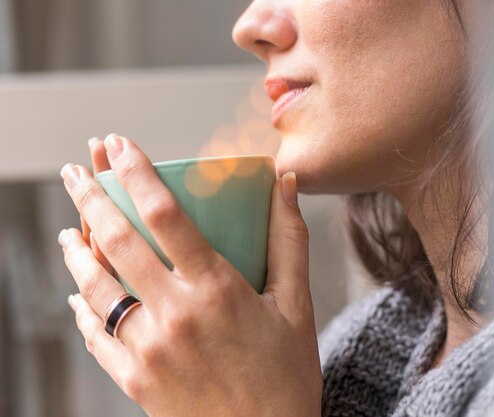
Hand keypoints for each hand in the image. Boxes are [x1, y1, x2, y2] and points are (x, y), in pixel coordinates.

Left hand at [58, 134, 322, 416]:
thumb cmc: (287, 376)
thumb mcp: (297, 306)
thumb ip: (290, 241)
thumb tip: (287, 183)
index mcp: (216, 291)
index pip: (167, 216)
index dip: (138, 174)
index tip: (121, 145)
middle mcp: (174, 315)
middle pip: (118, 243)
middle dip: (90, 198)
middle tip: (75, 169)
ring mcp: (148, 349)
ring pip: (95, 287)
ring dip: (76, 250)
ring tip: (68, 229)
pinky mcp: (134, 379)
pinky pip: (95, 336)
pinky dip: (82, 309)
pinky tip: (78, 295)